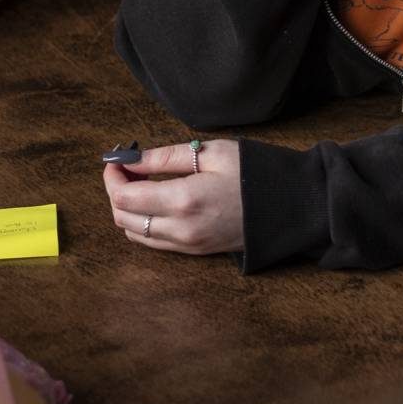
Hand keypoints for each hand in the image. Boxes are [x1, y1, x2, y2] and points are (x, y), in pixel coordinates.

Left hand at [104, 138, 244, 254]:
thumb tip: (130, 160)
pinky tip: (155, 201)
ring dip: (127, 210)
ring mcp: (188, 244)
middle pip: (122, 219)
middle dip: (116, 193)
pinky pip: (153, 242)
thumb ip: (165, 157)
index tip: (117, 160)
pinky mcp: (195, 251)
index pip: (124, 198)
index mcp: (183, 201)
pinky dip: (142, 223)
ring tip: (140, 184)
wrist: (290, 206)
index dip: (112, 177)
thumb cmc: (254, 173)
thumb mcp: (211, 152)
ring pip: (134, 234)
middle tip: (126, 169)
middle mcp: (180, 229)